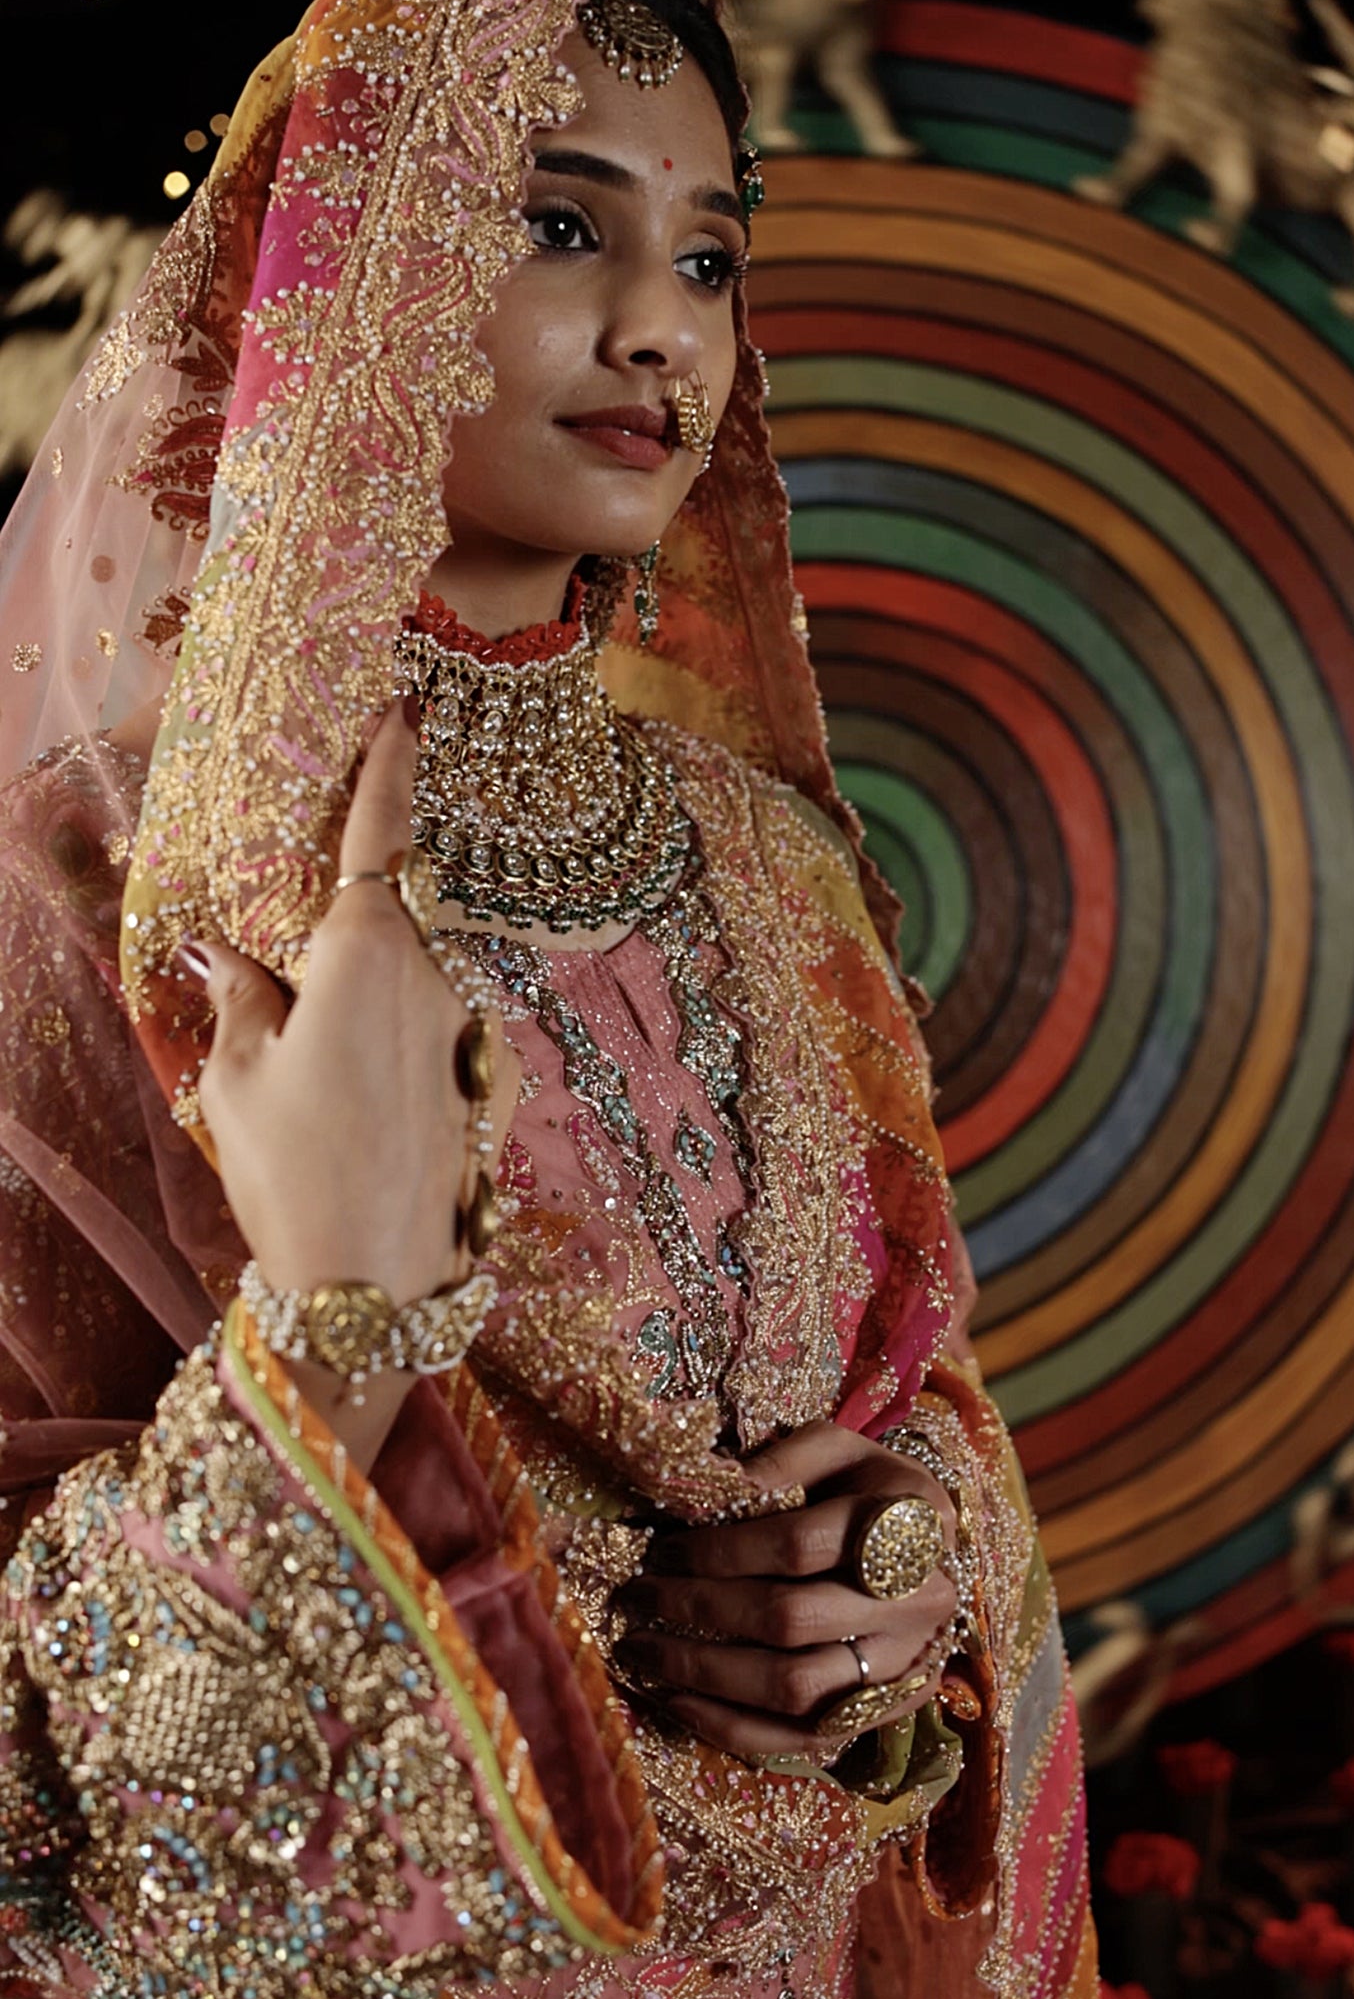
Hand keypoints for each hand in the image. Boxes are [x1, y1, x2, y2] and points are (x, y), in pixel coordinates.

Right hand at [184, 696, 519, 1307]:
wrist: (379, 1287)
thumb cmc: (295, 1173)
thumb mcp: (239, 1078)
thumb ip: (240, 996)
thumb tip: (221, 950)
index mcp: (367, 952)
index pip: (381, 835)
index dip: (390, 768)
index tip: (404, 711)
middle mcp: (436, 976)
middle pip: (391, 918)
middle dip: (346, 936)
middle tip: (298, 989)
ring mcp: (471, 1031)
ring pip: (412, 984)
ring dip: (368, 1007)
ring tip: (322, 1089)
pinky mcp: (487, 1083)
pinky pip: (434, 1037)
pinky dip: (397, 1051)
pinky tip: (363, 1117)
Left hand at [614, 1423, 956, 1762]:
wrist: (933, 1550)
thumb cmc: (871, 1487)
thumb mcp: (840, 1449)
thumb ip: (783, 1461)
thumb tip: (711, 1489)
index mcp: (908, 1522)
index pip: (798, 1545)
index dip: (721, 1550)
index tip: (661, 1549)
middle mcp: (916, 1601)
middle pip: (791, 1619)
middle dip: (700, 1611)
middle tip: (637, 1598)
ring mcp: (905, 1665)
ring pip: (794, 1687)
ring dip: (705, 1674)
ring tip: (642, 1650)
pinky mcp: (888, 1711)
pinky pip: (804, 1737)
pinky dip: (734, 1727)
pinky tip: (677, 1702)